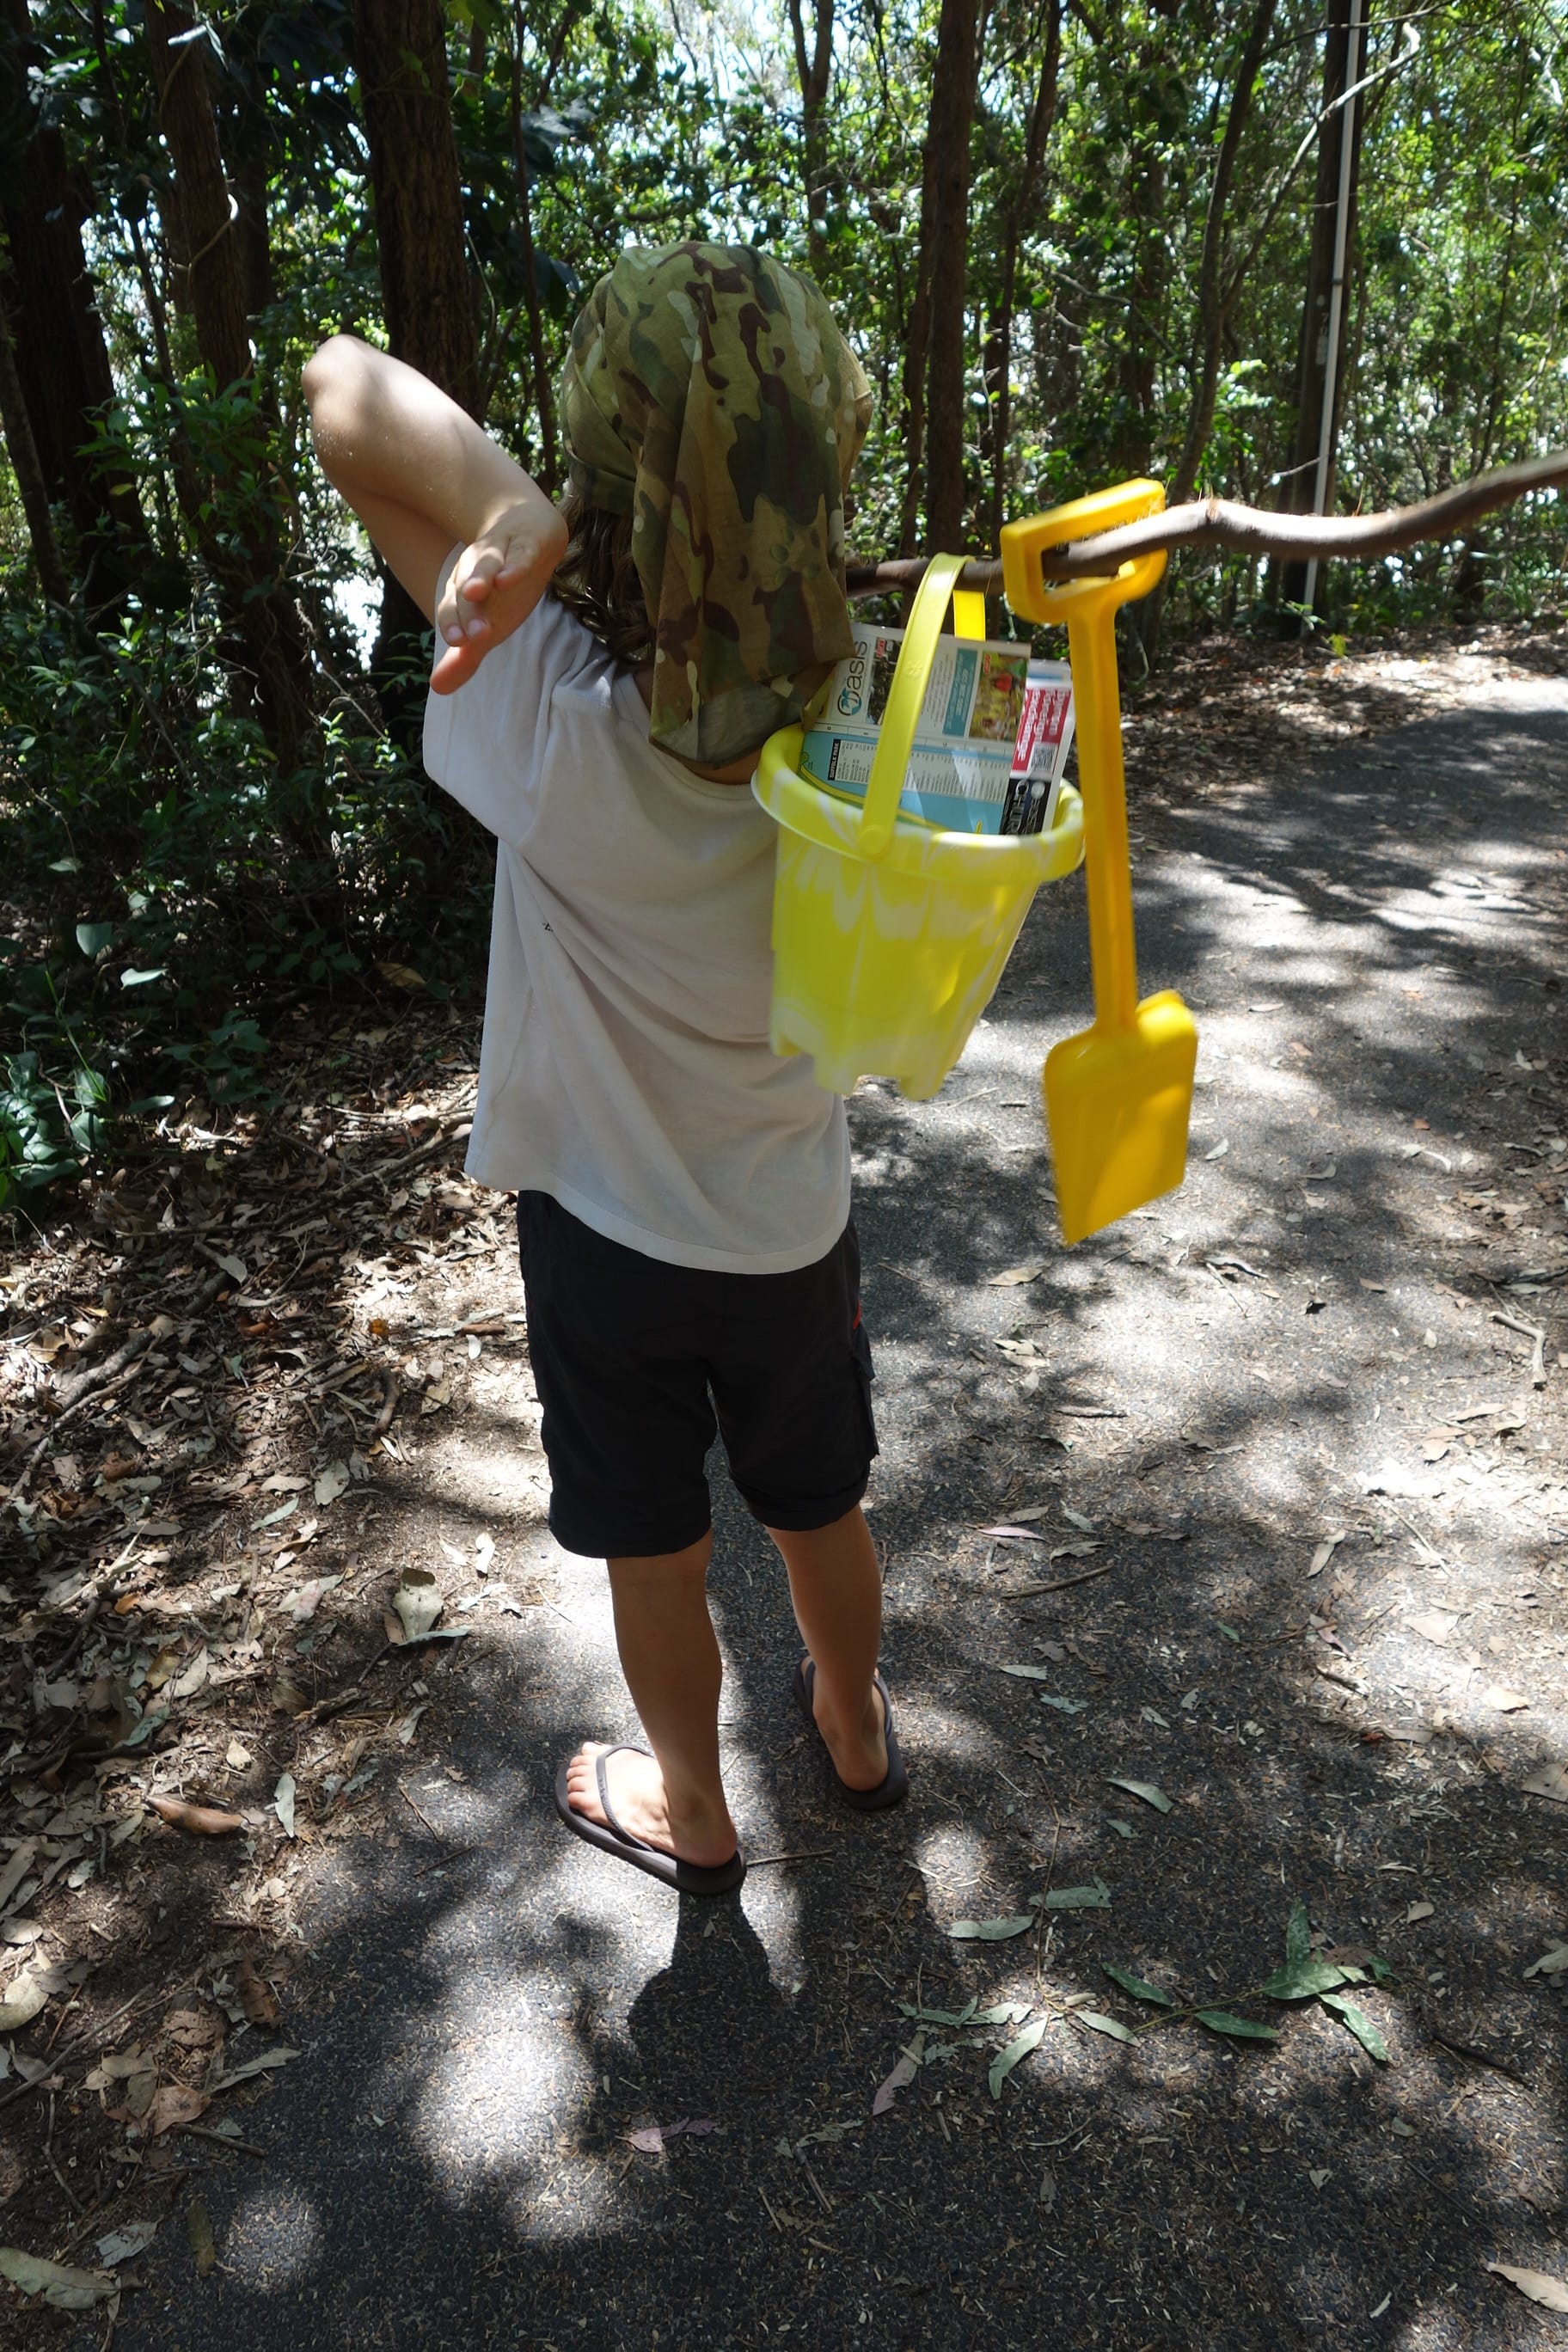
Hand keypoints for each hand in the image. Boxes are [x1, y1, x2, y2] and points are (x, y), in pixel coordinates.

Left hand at [430, 501, 565, 694]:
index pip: (452, 610)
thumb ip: (465, 657)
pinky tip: (509, 578)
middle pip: (466, 590)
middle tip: (474, 638)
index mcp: (463, 592)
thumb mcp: (488, 623)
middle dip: (468, 612)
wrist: (530, 533)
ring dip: (480, 576)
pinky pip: (520, 553)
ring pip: (486, 564)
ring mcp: (501, 554)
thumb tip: (438, 688)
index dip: (453, 624)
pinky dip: (515, 564)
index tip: (457, 643)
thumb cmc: (505, 588)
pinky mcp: (527, 543)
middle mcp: (476, 571)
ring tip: (474, 591)